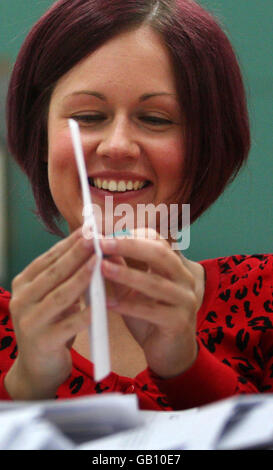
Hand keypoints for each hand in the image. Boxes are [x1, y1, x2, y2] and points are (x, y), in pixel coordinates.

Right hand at [5, 228, 97, 399]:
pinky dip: (87, 313)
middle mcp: (21, 300)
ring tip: (99, 262)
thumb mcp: (52, 299)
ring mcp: (30, 322)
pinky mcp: (42, 342)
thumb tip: (88, 249)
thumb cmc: (50, 326)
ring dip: (81, 277)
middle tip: (95, 237)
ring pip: (60, 295)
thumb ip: (63, 278)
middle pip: (54, 273)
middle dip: (76, 254)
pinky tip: (103, 304)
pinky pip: (69, 324)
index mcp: (23, 285)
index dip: (68, 243)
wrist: (37, 370)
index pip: (48, 259)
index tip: (87, 229)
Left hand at [101, 228, 198, 378]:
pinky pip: (152, 311)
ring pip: (156, 282)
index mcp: (174, 267)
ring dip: (126, 274)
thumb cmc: (150, 318)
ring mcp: (185, 300)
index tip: (106, 232)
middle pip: (160, 254)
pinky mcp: (179, 322)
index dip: (132, 234)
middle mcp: (184, 279)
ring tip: (101, 267)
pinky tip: (109, 303)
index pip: (157, 241)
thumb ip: (123, 269)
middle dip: (129, 246)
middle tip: (102, 243)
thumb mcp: (134, 290)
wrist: (170, 354)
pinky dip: (129, 306)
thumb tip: (104, 248)